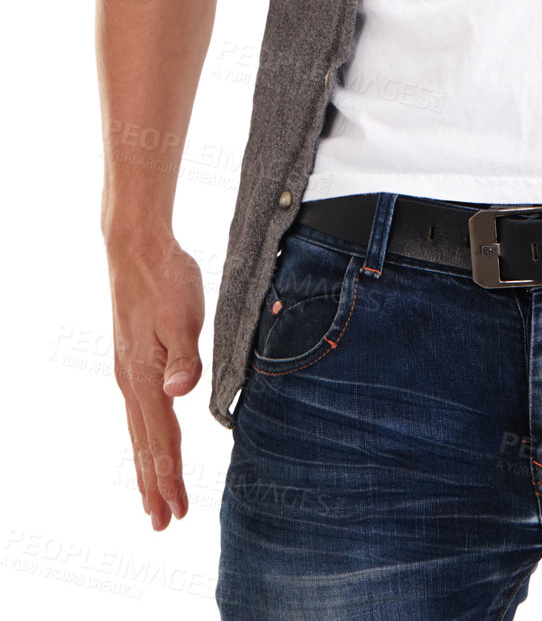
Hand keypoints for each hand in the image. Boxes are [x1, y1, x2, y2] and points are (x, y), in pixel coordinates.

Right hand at [106, 233, 204, 529]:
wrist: (137, 248)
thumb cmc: (165, 279)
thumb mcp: (183, 315)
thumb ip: (184, 357)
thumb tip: (177, 395)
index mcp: (144, 378)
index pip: (161, 439)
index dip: (170, 477)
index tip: (178, 511)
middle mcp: (131, 382)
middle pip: (145, 445)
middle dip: (155, 485)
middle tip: (164, 523)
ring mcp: (128, 372)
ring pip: (139, 431)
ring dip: (148, 466)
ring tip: (152, 497)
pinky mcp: (132, 359)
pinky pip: (138, 412)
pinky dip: (145, 437)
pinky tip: (148, 440)